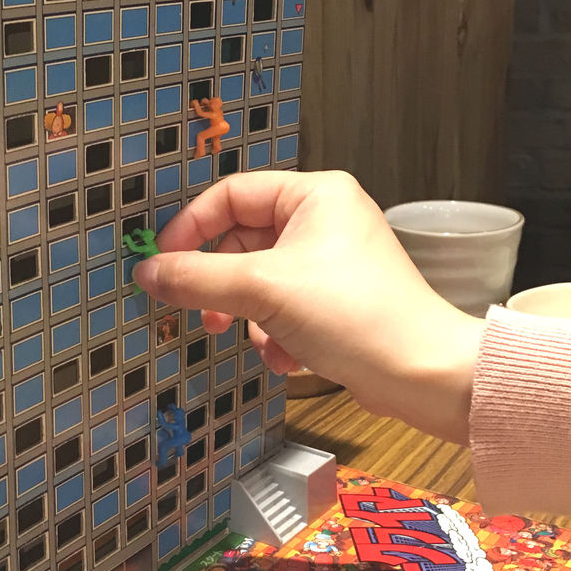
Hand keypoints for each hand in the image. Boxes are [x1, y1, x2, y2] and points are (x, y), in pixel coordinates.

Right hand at [133, 171, 484, 442]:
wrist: (422, 375)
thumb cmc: (357, 316)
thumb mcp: (263, 290)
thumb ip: (197, 278)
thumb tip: (148, 273)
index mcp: (315, 194)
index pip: (231, 194)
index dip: (190, 228)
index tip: (163, 263)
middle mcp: (324, 220)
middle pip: (242, 241)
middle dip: (222, 286)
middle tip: (203, 314)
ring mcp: (331, 261)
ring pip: (258, 280)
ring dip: (249, 316)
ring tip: (256, 340)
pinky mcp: (336, 300)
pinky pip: (282, 307)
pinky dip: (275, 333)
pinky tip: (288, 357)